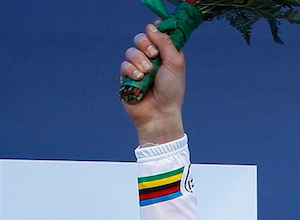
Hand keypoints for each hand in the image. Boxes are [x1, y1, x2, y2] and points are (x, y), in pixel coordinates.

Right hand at [122, 22, 185, 145]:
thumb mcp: (175, 63)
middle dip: (145, 43)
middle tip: (153, 55)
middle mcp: (151, 59)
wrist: (159, 113)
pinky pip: (124, 64)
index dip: (156, 29)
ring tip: (146, 72)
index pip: (157, 33)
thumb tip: (152, 26)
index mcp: (165, 54)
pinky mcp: (127, 78)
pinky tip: (138, 78)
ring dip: (139, 59)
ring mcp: (138, 68)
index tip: (156, 27)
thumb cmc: (171, 91)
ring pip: (131, 51)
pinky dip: (131, 69)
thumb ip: (165, 42)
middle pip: (141, 38)